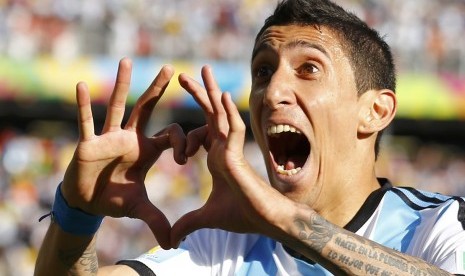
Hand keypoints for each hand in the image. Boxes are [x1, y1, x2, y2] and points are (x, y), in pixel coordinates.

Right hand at [61, 58, 185, 247]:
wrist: (87, 202)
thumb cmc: (113, 199)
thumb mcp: (138, 207)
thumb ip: (156, 219)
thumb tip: (172, 242)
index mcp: (147, 149)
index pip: (172, 136)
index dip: (183, 142)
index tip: (186, 158)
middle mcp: (130, 138)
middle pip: (146, 109)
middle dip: (157, 89)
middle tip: (169, 67)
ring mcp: (109, 138)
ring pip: (117, 107)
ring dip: (121, 85)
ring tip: (126, 61)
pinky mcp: (88, 144)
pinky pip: (85, 122)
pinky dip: (82, 106)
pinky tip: (79, 86)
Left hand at [171, 66, 292, 246]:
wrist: (264, 221)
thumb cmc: (241, 215)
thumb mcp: (205, 218)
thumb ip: (187, 224)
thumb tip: (170, 240)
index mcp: (217, 157)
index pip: (201, 132)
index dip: (186, 134)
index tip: (177, 148)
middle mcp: (224, 148)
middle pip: (209, 115)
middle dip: (198, 94)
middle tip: (183, 76)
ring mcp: (231, 149)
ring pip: (220, 115)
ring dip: (211, 93)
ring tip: (201, 70)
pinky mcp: (238, 156)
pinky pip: (233, 130)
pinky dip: (227, 113)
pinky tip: (220, 96)